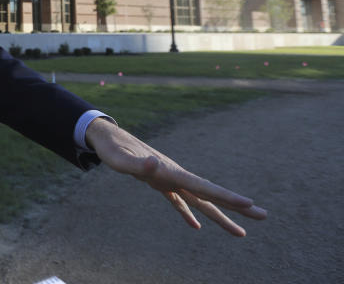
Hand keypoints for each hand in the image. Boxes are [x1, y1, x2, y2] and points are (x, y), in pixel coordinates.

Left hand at [85, 117, 266, 236]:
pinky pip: (178, 202)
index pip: (204, 187)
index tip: (250, 204)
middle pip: (211, 195)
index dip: (227, 197)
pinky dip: (187, 214)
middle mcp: (176, 176)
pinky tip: (195, 226)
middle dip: (237, 207)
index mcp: (172, 172)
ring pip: (199, 201)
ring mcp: (169, 180)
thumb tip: (156, 164)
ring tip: (241, 233)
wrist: (107, 138)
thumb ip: (138, 164)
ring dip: (220, 215)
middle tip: (264, 216)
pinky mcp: (159, 183)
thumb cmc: (113, 150)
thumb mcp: (122, 160)